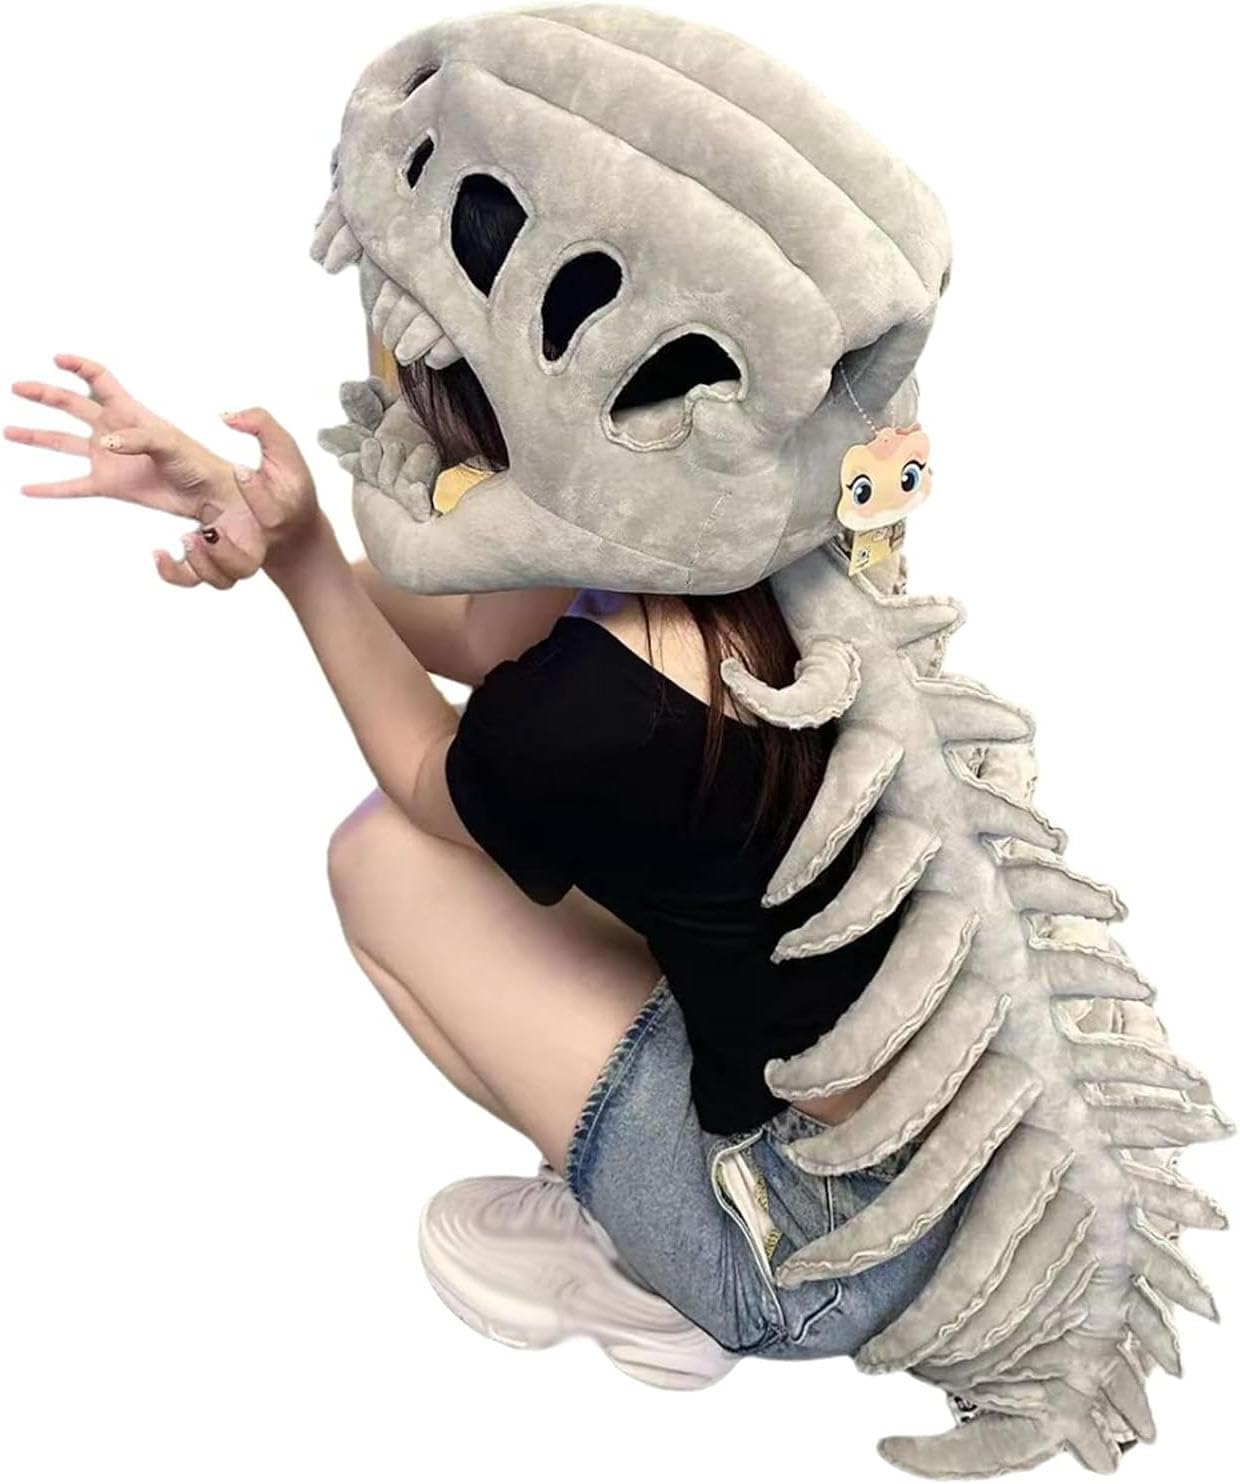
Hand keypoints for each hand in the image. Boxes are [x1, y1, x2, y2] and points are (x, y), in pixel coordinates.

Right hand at [6, 352, 320, 588]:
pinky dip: (52, 486)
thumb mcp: (179, 444)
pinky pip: (75, 485)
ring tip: (9, 429)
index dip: (81, 368)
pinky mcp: (115, 488)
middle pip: (74, 406)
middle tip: (17, 386)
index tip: (58, 357)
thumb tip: (108, 443)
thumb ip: (142, 438)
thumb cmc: (210, 467)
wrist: (223, 499)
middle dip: (46, 394)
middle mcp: (118, 433)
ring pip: (66, 442)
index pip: (103, 382)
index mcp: (136, 415)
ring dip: (38, 435)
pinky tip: (27, 488)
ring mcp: (113, 460)